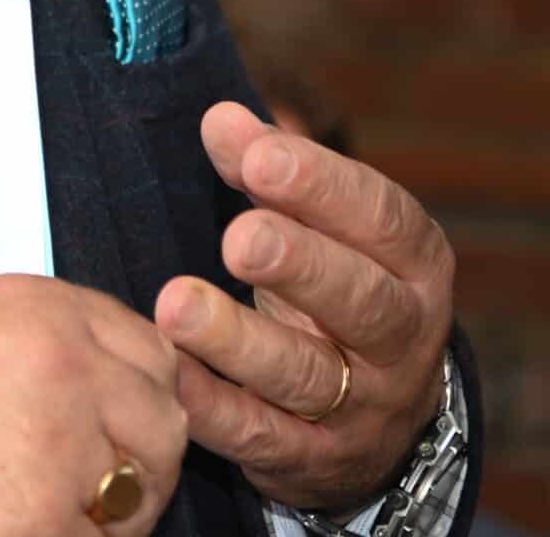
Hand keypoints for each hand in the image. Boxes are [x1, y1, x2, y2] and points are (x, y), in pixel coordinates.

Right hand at [0, 273, 189, 534]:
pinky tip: (8, 529)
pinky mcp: (50, 519)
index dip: (135, 396)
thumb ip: (43, 348)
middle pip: (164, 420)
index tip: (111, 426)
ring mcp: (62, 442)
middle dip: (134, 461)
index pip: (150, 349)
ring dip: (108, 515)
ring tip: (31, 508)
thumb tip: (119, 387)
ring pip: (145, 492)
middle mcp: (62, 361)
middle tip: (79, 488)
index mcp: (35, 307)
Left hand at [154, 101, 454, 513]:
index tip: (259, 157)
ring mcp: (362, 408)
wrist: (371, 414)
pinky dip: (213, 407)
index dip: (322, 186)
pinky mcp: (312, 461)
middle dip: (299, 266)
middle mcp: (401, 340)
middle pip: (361, 302)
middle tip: (238, 239)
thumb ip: (265, 167)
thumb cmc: (328, 283)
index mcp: (412, 265)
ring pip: (306, 376)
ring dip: (238, 341)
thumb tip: (222, 120)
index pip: (380, 218)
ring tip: (176, 305)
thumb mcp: (315, 222)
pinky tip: (170, 369)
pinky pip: (261, 436)